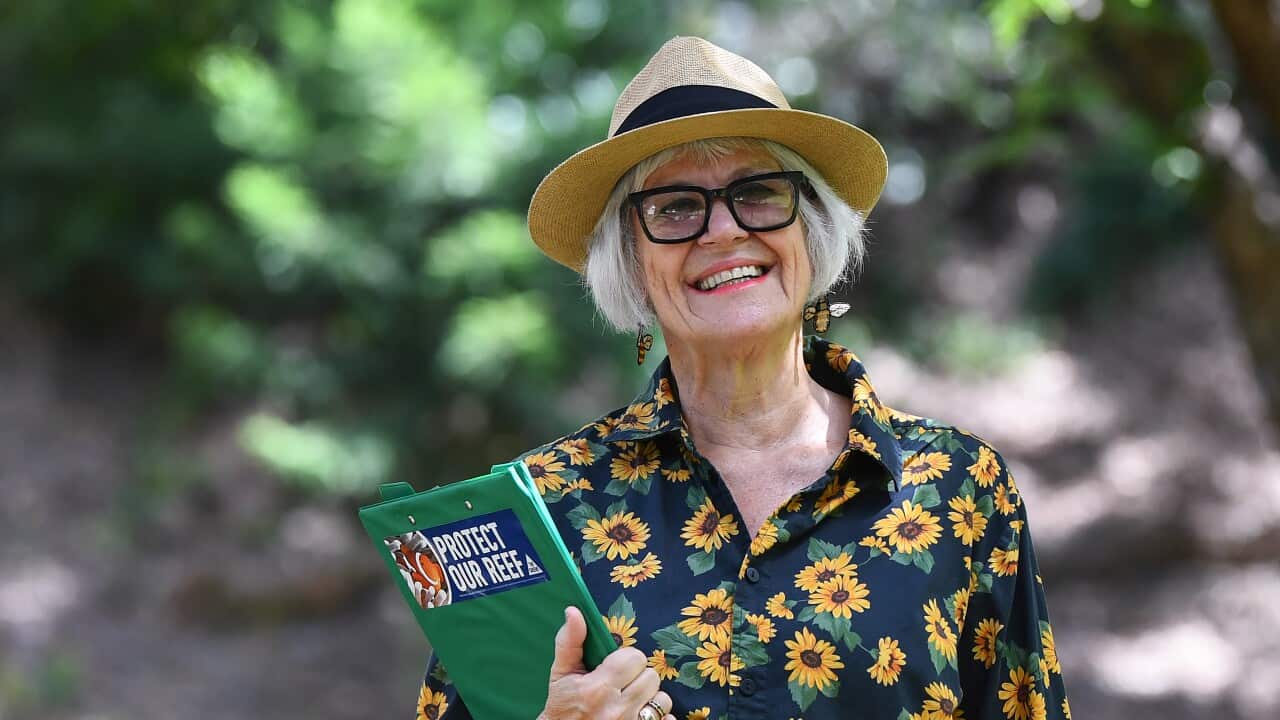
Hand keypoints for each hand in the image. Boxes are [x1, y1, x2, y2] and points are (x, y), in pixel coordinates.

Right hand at [538, 606, 673, 719]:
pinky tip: (641, 715)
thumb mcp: (560, 675)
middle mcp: (617, 709)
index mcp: (597, 688)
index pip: (634, 658)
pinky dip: (660, 718)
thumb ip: (570, 641)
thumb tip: (574, 611)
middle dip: (638, 677)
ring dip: (650, 698)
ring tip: (632, 701)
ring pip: (663, 698)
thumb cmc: (562, 708)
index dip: (626, 660)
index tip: (614, 668)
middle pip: (651, 676)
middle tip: (622, 685)